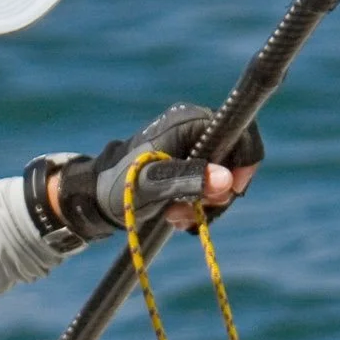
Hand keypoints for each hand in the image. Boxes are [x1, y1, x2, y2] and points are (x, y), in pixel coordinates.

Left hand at [48, 104, 264, 242]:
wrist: (94, 199)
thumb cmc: (119, 188)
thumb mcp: (152, 187)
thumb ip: (189, 181)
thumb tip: (227, 181)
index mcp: (187, 122)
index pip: (240, 130)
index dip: (245, 162)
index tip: (232, 190)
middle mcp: (193, 129)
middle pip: (235, 159)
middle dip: (220, 192)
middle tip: (197, 212)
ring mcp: (191, 147)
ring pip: (223, 177)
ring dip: (206, 204)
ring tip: (177, 217)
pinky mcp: (187, 164)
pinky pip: (209, 185)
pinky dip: (199, 205)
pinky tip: (177, 214)